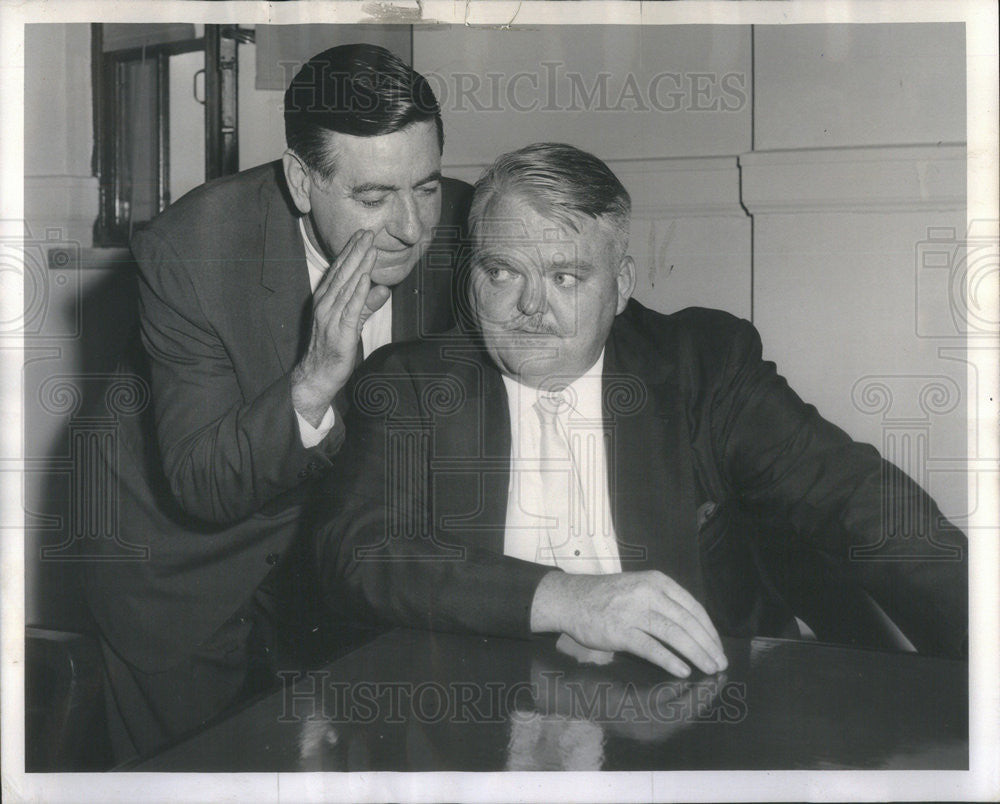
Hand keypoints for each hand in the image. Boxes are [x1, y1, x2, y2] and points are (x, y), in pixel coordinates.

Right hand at [291, 230, 390, 425]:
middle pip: (343, 273)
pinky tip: (367, 279)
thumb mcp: (351, 322)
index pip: (339, 271)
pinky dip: (359, 292)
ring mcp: (331, 317)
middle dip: (356, 251)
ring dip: (360, 266)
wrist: (316, 375)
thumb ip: (366, 305)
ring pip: (347, 287)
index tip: (361, 235)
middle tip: (368, 232)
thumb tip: (383, 289)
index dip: (350, 252)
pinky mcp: (340, 332)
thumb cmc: (332, 348)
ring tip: (371, 248)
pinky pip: (351, 309)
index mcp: (325, 300)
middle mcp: (325, 304)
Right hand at [530, 570, 727, 676]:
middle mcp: (648, 593)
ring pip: (674, 635)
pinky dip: (670, 660)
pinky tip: (683, 671)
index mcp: (657, 582)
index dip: (709, 630)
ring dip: (696, 654)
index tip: (718, 647)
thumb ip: (664, 601)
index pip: (693, 607)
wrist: (571, 599)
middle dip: (708, 645)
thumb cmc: (607, 596)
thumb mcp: (639, 587)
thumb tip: (693, 629)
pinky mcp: (620, 631)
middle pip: (687, 622)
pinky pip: (652, 648)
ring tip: (709, 669)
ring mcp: (634, 612)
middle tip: (720, 663)